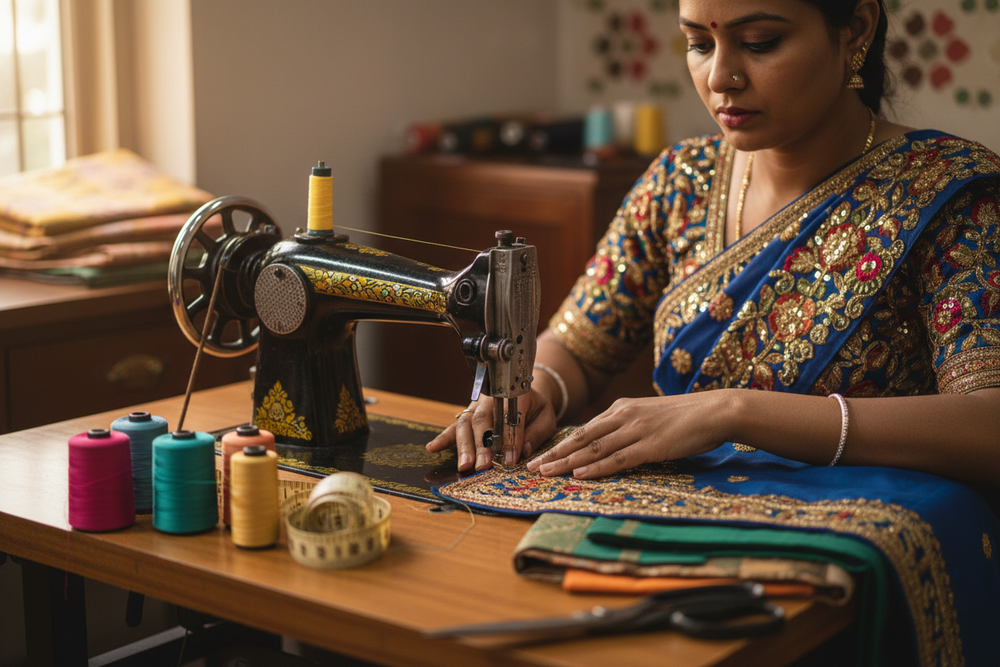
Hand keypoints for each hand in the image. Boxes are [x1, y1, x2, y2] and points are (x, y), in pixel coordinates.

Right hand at [426, 389, 558, 471]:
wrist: (522, 392)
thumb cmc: (536, 408)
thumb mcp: (546, 418)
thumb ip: (536, 433)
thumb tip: (524, 451)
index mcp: (514, 396)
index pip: (509, 417)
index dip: (509, 439)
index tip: (510, 460)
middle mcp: (491, 399)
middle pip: (482, 420)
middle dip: (481, 445)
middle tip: (482, 466)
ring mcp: (476, 406)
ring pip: (466, 424)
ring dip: (464, 446)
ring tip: (464, 465)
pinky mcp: (467, 414)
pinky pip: (454, 426)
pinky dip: (443, 437)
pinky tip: (432, 448)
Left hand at [525, 394, 726, 478]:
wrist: (715, 410)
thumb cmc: (686, 417)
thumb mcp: (650, 416)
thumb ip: (629, 427)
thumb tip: (611, 444)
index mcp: (622, 409)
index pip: (585, 429)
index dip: (562, 444)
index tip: (542, 455)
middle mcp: (624, 416)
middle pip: (581, 438)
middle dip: (555, 453)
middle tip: (532, 466)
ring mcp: (636, 430)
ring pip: (594, 448)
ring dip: (567, 462)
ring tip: (546, 472)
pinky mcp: (651, 446)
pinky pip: (618, 459)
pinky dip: (596, 467)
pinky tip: (580, 473)